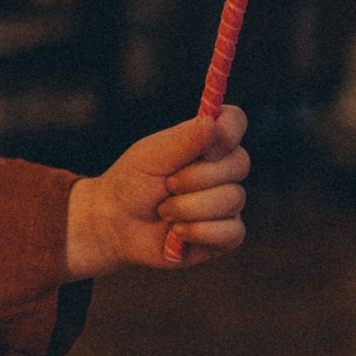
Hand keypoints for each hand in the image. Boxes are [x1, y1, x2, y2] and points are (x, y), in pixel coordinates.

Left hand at [65, 106, 249, 278]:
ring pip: (232, 199)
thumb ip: (184, 140)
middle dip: (195, 178)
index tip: (206, 149)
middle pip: (239, 164)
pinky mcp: (227, 234)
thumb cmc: (132, 183)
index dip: (228, 132)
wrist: (116, 225)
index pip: (235, 121)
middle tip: (166, 184)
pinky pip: (232, 232)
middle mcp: (222, 169)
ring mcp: (227, 202)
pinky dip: (197, 232)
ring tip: (164, 210)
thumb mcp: (151, 156)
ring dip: (188, 208)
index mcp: (205, 141)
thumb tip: (212, 121)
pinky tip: (176, 232)